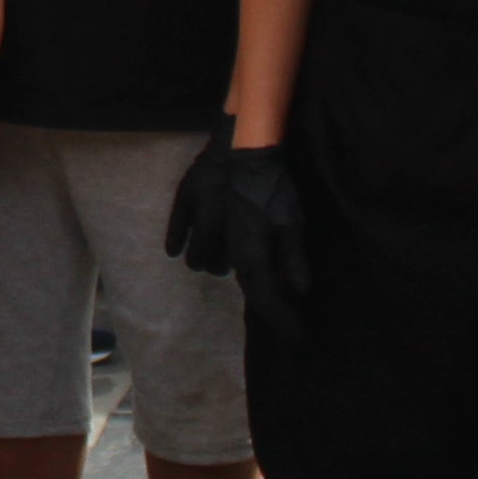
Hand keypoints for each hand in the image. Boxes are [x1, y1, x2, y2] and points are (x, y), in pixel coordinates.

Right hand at [163, 143, 309, 306]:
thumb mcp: (292, 220)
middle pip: (224, 276)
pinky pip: (176, 231)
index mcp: (250, 247)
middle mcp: (221, 238)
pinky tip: (179, 249)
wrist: (247, 141)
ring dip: (211, 259)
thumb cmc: (274, 183)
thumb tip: (301, 290)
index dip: (280, 319)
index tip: (294, 337)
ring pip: (198, 258)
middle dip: (242, 278)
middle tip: (257, 271)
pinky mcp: (186, 199)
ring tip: (224, 251)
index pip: (263, 295)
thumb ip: (293, 255)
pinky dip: (178, 242)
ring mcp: (199, 219)